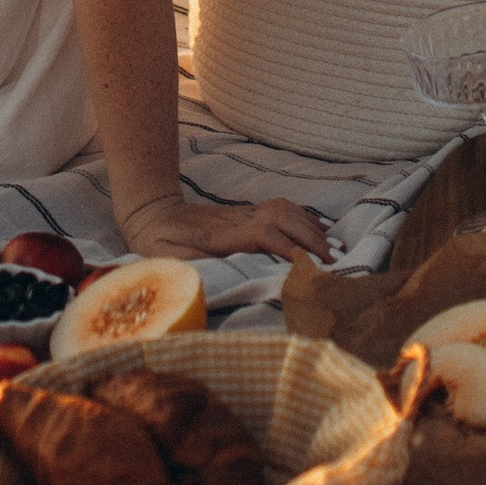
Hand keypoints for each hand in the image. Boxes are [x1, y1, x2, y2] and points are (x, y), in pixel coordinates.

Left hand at [117, 191, 331, 265]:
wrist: (151, 213)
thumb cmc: (158, 242)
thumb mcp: (167, 259)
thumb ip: (192, 265)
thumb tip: (217, 276)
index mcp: (223, 234)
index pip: (265, 235)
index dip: (290, 249)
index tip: (311, 266)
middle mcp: (239, 219)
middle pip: (283, 220)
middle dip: (311, 239)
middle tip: (335, 262)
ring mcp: (244, 213)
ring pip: (285, 211)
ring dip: (312, 227)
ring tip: (335, 248)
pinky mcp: (246, 212)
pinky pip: (281, 208)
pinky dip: (304, 216)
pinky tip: (319, 227)